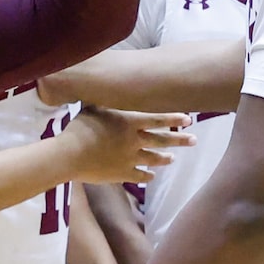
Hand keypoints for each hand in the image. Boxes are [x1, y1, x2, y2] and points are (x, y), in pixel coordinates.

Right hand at [58, 107, 190, 185]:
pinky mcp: (122, 174)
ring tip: (173, 158)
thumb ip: (106, 102)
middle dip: (180, 140)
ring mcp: (130, 159)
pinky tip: (152, 176)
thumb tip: (109, 88)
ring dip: (164, 158)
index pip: (158, 119)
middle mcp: (134, 140)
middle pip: (162, 140)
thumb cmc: (78, 128)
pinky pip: (139, 175)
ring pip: (153, 158)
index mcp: (129, 122)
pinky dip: (147, 175)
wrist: (70, 155)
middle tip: (193, 140)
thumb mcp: (93, 107)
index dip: (174, 119)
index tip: (188, 119)